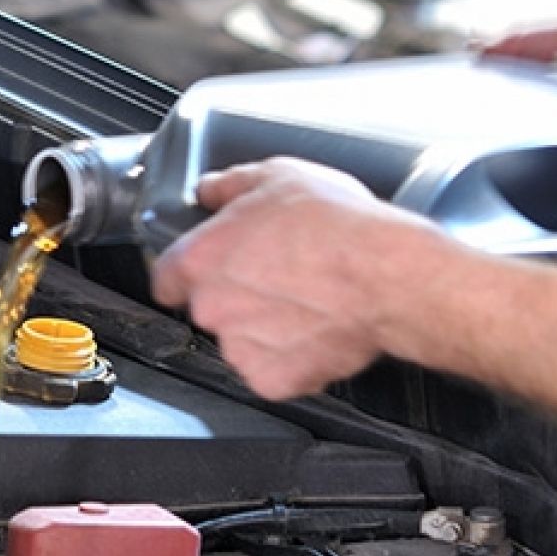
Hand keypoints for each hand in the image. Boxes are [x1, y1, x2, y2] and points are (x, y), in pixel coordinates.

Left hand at [150, 158, 447, 399]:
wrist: (390, 278)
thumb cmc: (339, 226)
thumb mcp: (278, 177)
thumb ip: (229, 186)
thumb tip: (209, 190)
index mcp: (200, 258)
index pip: (166, 276)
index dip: (189, 272)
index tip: (210, 269)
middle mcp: (211, 307)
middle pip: (208, 308)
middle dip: (236, 297)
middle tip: (278, 278)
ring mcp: (239, 347)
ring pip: (240, 341)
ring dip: (263, 329)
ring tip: (305, 302)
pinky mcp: (272, 379)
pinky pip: (271, 371)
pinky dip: (290, 358)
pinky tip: (315, 331)